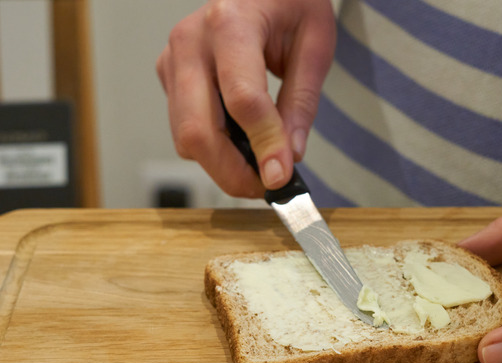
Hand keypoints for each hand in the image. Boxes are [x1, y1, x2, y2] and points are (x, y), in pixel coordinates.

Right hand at [156, 0, 335, 194]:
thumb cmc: (289, 4)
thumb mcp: (314, 44)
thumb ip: (302, 102)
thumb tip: (290, 155)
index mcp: (231, 23)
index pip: (243, 99)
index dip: (264, 144)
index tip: (281, 177)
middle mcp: (191, 41)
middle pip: (199, 129)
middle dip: (233, 171)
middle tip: (267, 187)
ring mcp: (173, 59)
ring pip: (186, 136)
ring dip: (222, 166)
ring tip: (261, 170)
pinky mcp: (168, 75)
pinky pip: (184, 127)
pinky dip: (213, 149)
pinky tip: (242, 148)